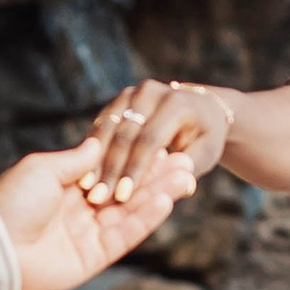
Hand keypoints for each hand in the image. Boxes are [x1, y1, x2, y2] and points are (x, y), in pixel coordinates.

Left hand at [0, 136, 191, 289]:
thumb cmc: (12, 202)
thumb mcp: (43, 168)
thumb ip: (78, 159)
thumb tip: (102, 142)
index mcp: (69, 187)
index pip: (113, 171)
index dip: (138, 160)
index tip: (165, 145)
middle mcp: (82, 211)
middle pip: (128, 192)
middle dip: (157, 177)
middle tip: (186, 161)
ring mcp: (90, 235)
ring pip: (132, 213)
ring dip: (158, 195)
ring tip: (185, 179)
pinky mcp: (95, 258)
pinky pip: (125, 236)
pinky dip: (146, 219)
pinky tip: (165, 201)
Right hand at [80, 79, 234, 208]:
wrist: (198, 110)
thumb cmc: (205, 138)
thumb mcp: (205, 153)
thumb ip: (191, 167)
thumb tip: (185, 186)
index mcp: (176, 103)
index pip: (150, 140)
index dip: (135, 168)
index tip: (123, 196)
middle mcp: (150, 92)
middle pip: (125, 134)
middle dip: (111, 168)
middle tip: (98, 197)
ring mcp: (131, 93)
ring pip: (107, 129)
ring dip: (95, 160)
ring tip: (87, 188)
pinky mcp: (117, 101)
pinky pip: (101, 126)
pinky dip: (91, 150)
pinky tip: (84, 173)